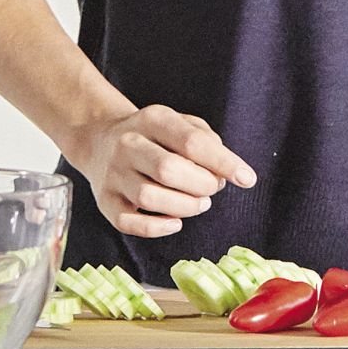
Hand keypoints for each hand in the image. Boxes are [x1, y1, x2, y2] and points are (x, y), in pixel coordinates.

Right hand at [62, 104, 254, 241]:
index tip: (247, 179)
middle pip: (168, 170)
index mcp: (153, 120)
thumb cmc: (155, 137)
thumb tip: (225, 173)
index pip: (192, 142)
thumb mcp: (181, 124)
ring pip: (149, 197)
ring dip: (184, 207)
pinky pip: (128, 222)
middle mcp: (128, 144)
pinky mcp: (104, 201)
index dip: (223, 162)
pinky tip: (175, 222)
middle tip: (212, 188)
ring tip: (198, 203)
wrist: (100, 141)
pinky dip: (156, 228)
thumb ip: (207, 142)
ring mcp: (113, 174)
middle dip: (201, 185)